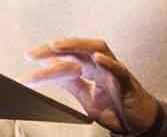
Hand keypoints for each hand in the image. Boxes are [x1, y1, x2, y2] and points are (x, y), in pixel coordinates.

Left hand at [24, 38, 157, 133]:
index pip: (67, 54)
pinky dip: (110, 63)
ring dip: (77, 44)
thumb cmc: (115, 107)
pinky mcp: (128, 83)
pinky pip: (119, 70)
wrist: (138, 123)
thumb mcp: (85, 96)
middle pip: (78, 46)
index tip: (28, 56)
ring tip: (57, 45)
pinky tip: (98, 58)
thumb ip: (70, 83)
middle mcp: (102, 64)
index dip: (48, 54)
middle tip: (33, 54)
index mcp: (91, 66)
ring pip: (98, 48)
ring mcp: (115, 71)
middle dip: (55, 47)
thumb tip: (48, 72)